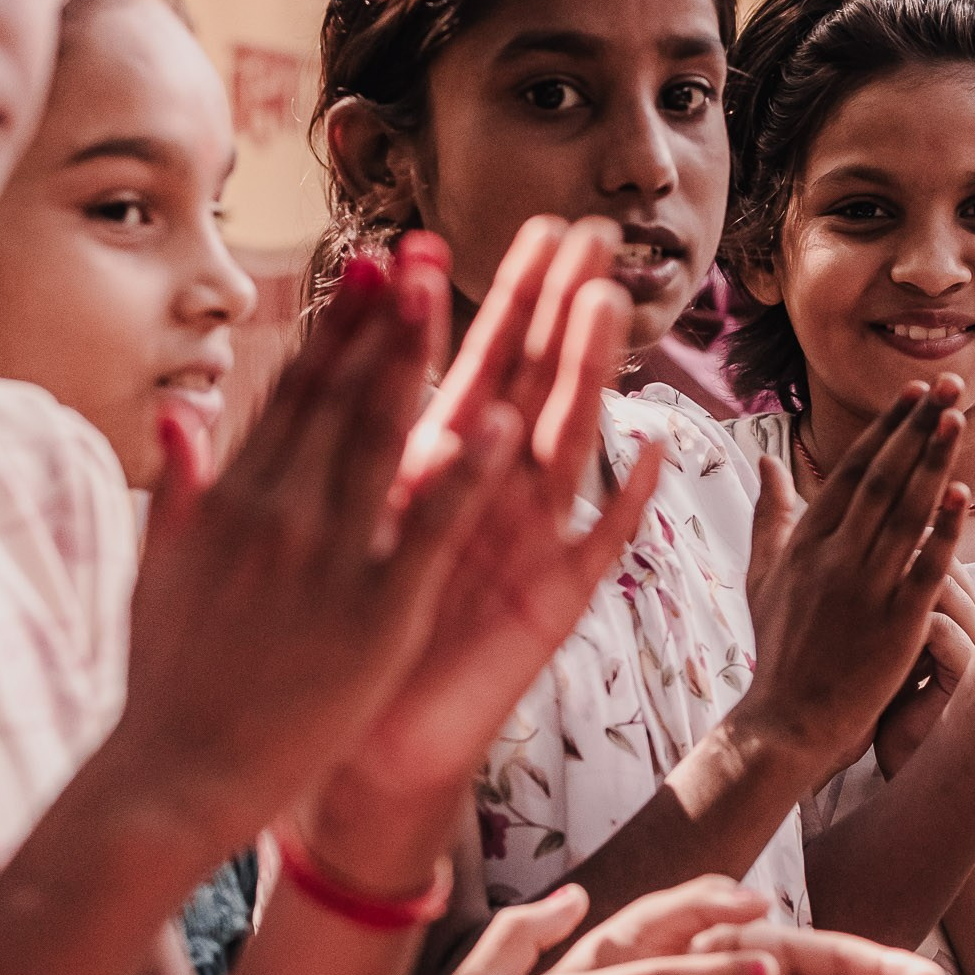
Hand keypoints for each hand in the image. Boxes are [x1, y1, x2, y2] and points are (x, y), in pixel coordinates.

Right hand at [114, 239, 510, 864]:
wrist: (170, 778)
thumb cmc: (167, 686)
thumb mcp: (158, 571)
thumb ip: (180, 489)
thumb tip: (179, 416)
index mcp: (237, 499)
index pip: (295, 394)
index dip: (337, 326)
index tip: (369, 266)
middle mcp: (282, 512)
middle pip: (342, 397)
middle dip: (384, 316)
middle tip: (421, 243)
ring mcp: (330, 559)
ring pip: (386, 439)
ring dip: (422, 359)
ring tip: (459, 291)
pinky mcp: (375, 614)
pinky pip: (430, 532)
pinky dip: (465, 476)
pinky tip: (502, 424)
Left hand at [334, 217, 663, 805]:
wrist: (365, 747)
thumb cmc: (344, 638)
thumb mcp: (334, 528)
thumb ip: (338, 449)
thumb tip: (315, 363)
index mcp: (436, 467)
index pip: (473, 361)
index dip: (492, 297)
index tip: (522, 226)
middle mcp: (492, 494)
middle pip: (533, 381)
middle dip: (557, 307)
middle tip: (589, 230)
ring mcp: (531, 543)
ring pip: (565, 441)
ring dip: (586, 375)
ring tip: (606, 304)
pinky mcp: (553, 605)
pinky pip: (599, 547)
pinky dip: (627, 503)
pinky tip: (658, 450)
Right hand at [741, 386, 968, 776]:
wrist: (788, 721)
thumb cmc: (779, 647)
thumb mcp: (763, 574)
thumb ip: (769, 514)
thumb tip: (766, 460)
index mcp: (806, 542)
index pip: (851, 471)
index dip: (886, 429)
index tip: (914, 393)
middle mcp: (834, 557)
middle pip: (882, 479)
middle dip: (916, 427)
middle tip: (947, 384)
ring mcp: (865, 589)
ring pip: (904, 513)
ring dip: (931, 461)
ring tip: (956, 418)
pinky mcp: (894, 624)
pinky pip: (923, 567)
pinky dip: (941, 530)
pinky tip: (959, 493)